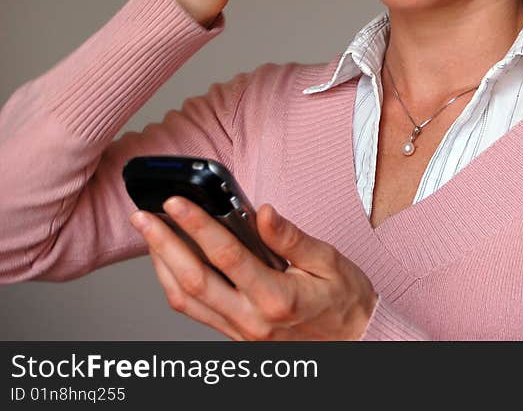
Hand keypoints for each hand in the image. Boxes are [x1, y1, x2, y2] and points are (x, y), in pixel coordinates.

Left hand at [129, 198, 376, 340]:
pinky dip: (175, 286)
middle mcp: (252, 319)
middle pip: (192, 280)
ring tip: (149, 236)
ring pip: (186, 301)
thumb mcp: (328, 261)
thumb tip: (263, 212)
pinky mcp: (237, 336)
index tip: (177, 203)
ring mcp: (241, 332)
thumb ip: (291, 238)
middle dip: (162, 244)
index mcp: (277, 297)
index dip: (197, 225)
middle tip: (142, 217)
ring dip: (161, 266)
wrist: (356, 342)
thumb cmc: (346, 302)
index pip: (226, 255)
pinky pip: (196, 312)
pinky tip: (171, 263)